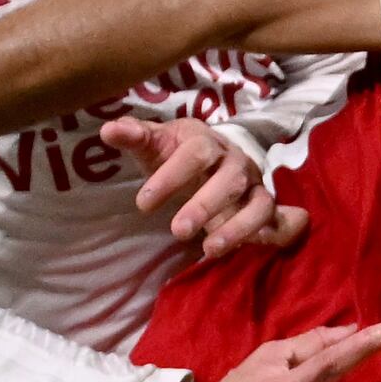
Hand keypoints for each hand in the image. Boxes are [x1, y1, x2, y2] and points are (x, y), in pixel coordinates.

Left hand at [113, 118, 308, 263]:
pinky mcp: (264, 205)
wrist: (210, 156)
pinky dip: (267, 234)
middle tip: (176, 231)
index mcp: (205, 141)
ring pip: (257, 203)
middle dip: (204, 206)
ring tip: (209, 250)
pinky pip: (272, 220)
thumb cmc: (176, 153)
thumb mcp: (154, 144)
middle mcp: (234, 161)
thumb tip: (107, 131)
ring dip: (236, 227)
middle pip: (229, 179)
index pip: (194, 153)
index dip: (171, 177)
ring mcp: (253, 183)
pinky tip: (246, 250)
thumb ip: (134, 137)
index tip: (143, 204)